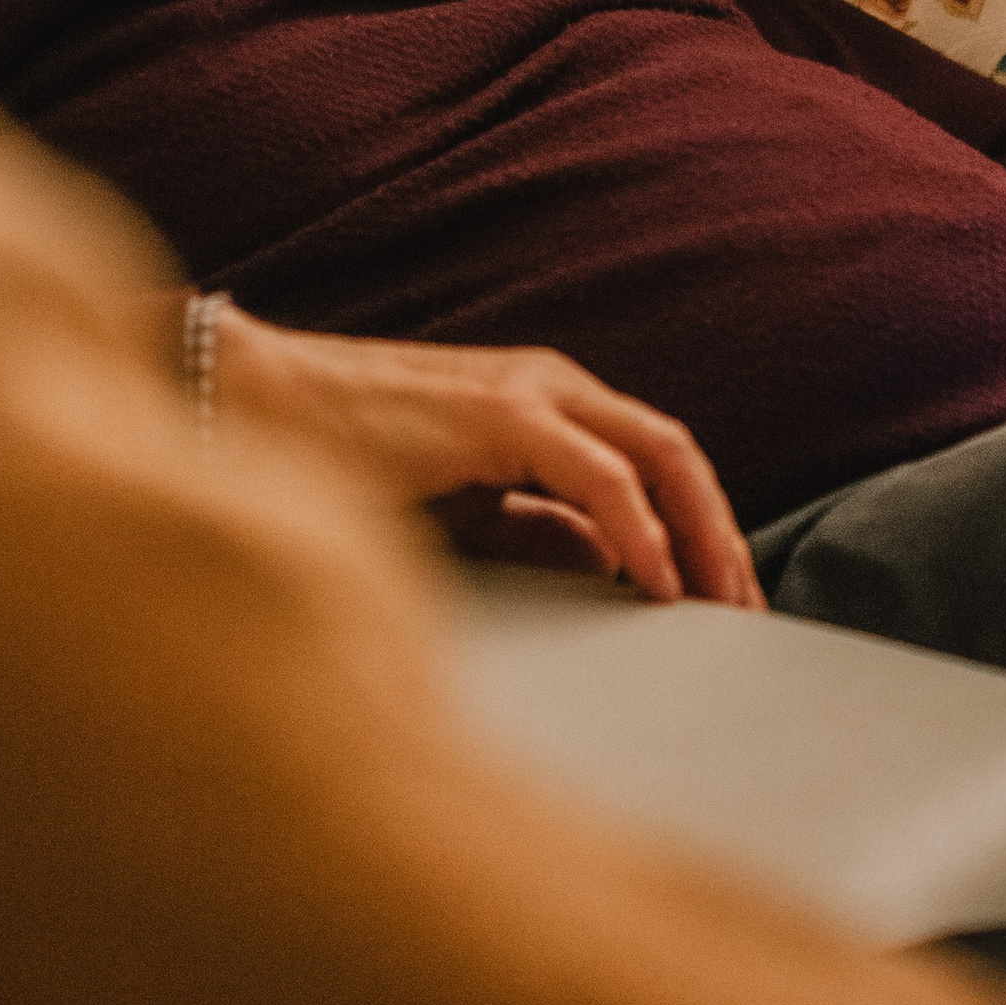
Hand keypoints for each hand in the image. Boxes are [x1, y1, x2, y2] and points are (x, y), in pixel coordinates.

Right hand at [212, 307, 763, 607]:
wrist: (257, 407)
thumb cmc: (350, 461)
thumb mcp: (468, 510)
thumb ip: (536, 530)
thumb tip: (610, 566)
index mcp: (548, 407)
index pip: (658, 464)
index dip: (702, 530)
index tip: (725, 606)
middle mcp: (554, 387)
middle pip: (679, 455)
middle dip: (723, 536)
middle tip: (749, 617)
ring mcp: (530, 392)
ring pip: (660, 455)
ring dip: (702, 534)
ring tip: (722, 607)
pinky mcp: (500, 413)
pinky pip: (601, 474)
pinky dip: (641, 529)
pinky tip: (654, 584)